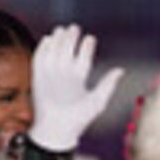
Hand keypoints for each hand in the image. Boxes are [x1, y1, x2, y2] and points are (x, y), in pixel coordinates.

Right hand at [27, 24, 124, 153]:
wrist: (56, 130)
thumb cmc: (78, 119)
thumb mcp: (98, 101)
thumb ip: (108, 85)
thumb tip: (121, 70)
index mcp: (79, 78)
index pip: (83, 58)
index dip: (86, 46)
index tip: (90, 38)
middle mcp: (65, 74)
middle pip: (68, 51)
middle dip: (71, 39)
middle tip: (74, 28)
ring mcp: (51, 75)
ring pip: (54, 52)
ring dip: (57, 41)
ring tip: (61, 30)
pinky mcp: (38, 77)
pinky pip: (39, 60)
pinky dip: (42, 49)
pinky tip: (48, 39)